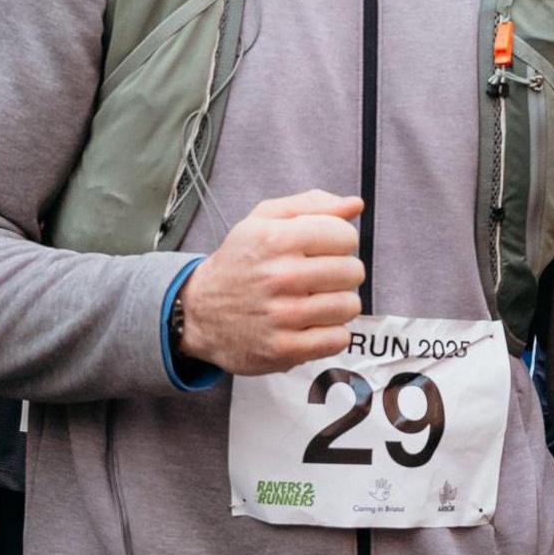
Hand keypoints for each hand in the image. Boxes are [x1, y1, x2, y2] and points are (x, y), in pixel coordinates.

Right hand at [174, 189, 365, 375]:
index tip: (325, 249)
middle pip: (352, 271)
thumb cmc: (238, 263)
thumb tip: (355, 205)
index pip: (345, 236)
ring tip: (315, 301)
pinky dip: (331, 333)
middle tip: (319, 278)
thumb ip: (312, 205)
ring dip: (338, 304)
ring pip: (349, 306)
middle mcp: (279, 276)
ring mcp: (281, 316)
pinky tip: (312, 324)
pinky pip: (338, 339)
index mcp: (276, 239)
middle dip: (341, 273)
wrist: (198, 312)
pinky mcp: (284, 349)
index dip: (340, 241)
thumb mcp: (263, 220)